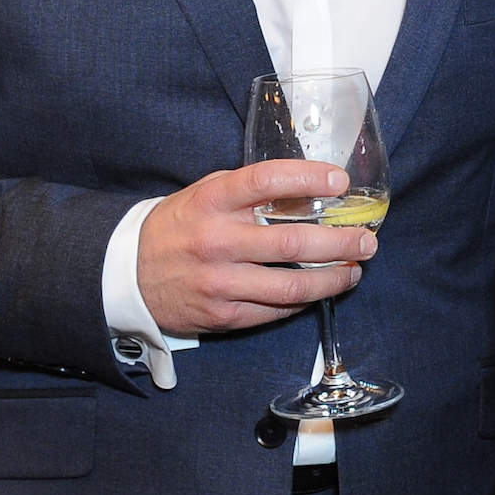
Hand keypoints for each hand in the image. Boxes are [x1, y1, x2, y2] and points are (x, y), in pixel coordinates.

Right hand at [134, 161, 375, 339]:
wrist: (128, 274)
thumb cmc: (178, 227)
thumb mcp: (205, 194)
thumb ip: (249, 191)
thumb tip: (309, 189)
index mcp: (211, 201)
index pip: (266, 182)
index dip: (309, 178)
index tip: (340, 182)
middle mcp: (216, 241)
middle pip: (292, 242)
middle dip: (340, 242)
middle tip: (366, 239)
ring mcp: (220, 283)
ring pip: (292, 286)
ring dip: (334, 278)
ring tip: (354, 269)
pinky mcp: (223, 316)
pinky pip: (277, 310)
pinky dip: (305, 301)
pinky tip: (321, 290)